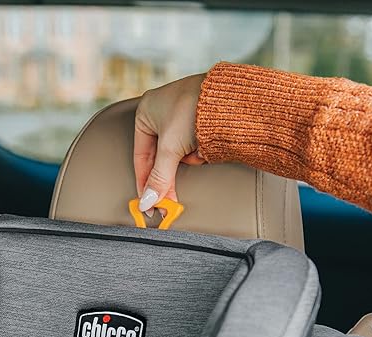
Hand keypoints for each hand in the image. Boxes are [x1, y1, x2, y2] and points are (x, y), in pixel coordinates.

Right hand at [134, 74, 205, 213]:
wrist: (231, 98)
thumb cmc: (194, 110)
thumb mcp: (170, 149)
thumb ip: (159, 178)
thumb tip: (148, 201)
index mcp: (145, 112)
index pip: (141, 157)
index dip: (144, 183)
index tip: (148, 204)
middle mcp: (161, 112)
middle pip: (160, 159)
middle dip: (170, 172)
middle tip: (171, 200)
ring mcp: (180, 116)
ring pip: (179, 154)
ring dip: (189, 158)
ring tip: (197, 149)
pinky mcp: (198, 121)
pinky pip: (192, 147)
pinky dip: (199, 151)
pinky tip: (206, 146)